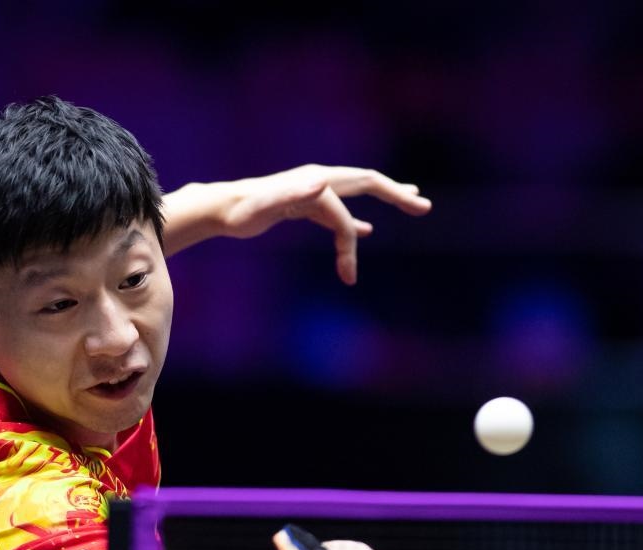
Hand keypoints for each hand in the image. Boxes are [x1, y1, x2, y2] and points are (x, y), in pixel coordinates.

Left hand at [220, 165, 431, 284]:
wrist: (219, 208)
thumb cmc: (240, 211)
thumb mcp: (265, 205)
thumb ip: (294, 193)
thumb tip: (322, 181)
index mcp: (316, 183)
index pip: (346, 215)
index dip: (351, 244)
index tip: (347, 276)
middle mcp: (317, 183)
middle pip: (367, 184)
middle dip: (396, 194)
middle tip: (423, 205)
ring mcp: (311, 194)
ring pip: (354, 200)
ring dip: (384, 201)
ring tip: (411, 201)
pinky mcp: (302, 206)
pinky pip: (336, 213)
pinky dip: (354, 222)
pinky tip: (366, 230)